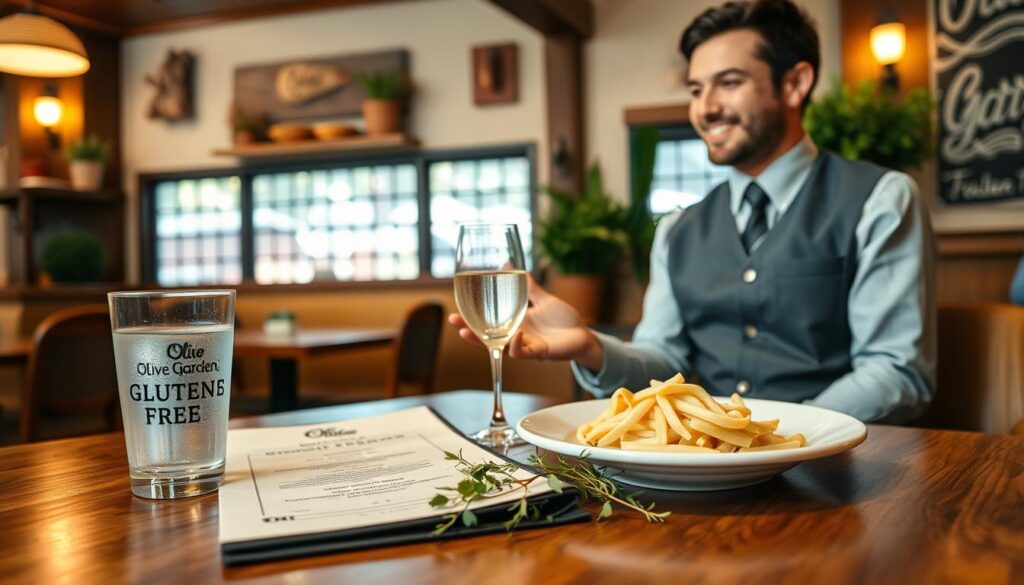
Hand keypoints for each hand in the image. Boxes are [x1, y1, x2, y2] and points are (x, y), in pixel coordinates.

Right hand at [448, 273, 603, 370]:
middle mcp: (516, 336)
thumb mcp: (543, 299)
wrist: (584, 335)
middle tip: (454, 321)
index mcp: (515, 323)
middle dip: (469, 331)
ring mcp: (526, 346)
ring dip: (483, 341)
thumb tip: (511, 266)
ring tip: (467, 332)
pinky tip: (514, 335)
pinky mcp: (539, 353)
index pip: (488, 323)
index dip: (471, 319)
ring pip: (499, 347)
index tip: (455, 312)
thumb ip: (528, 286)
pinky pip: (522, 352)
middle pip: (487, 336)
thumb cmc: (564, 320)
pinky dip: (516, 346)